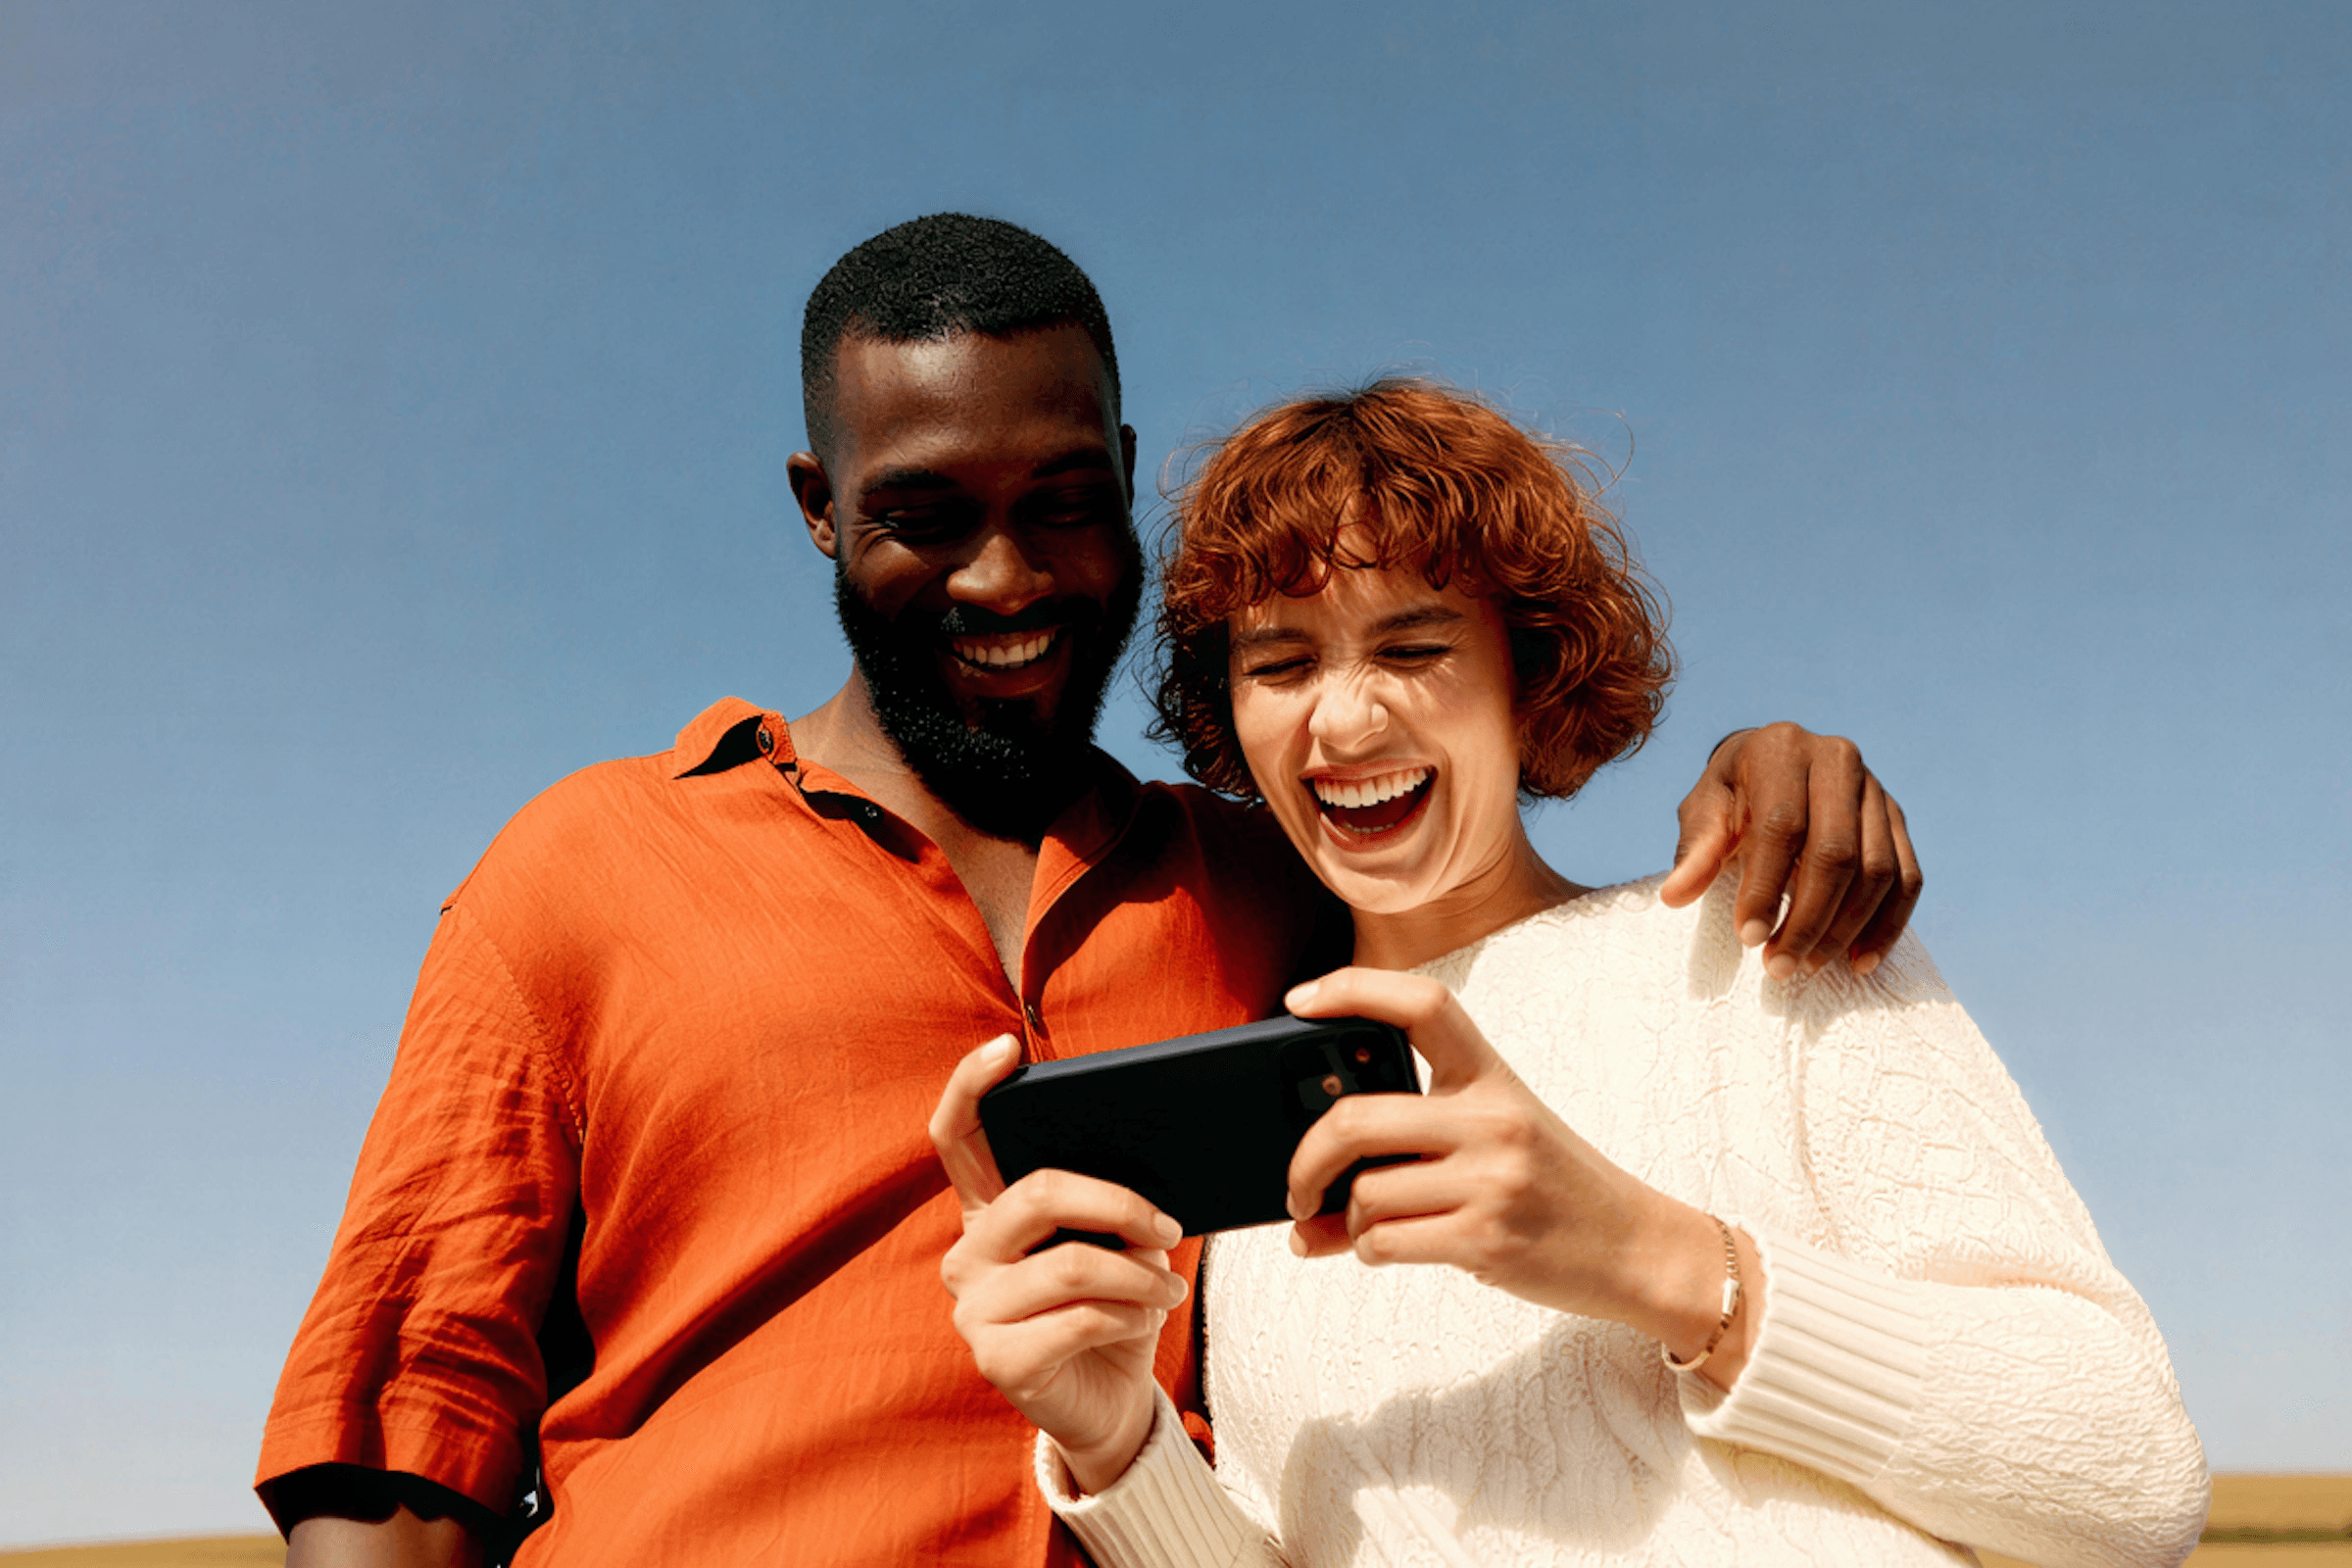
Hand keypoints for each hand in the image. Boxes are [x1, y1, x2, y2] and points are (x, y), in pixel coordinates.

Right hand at [929, 1036, 1186, 1493]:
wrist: (1109, 1403)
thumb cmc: (1111, 1309)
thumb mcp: (1115, 1244)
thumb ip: (1111, 1204)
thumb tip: (1150, 1181)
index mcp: (989, 1212)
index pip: (956, 1136)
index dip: (971, 1086)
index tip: (1006, 1048)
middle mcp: (966, 1253)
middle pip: (1039, 1192)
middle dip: (1119, 1204)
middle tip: (1168, 1226)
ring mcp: (973, 1308)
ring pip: (1071, 1262)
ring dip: (1140, 1274)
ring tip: (1168, 1288)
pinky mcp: (996, 1359)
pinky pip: (1080, 1317)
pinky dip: (1129, 1315)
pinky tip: (1144, 1319)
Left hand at [1282, 970, 1743, 1381]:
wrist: (1635, 1246)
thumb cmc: (1553, 1185)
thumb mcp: (1498, 1137)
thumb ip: (1415, 1141)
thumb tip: (1308, 1184)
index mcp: (1492, 1075)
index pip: (1422, 1003)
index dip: (1353, 989)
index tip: (1300, 1000)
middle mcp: (1492, 1119)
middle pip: (1356, 1119)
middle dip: (1304, 1160)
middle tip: (1296, 1186)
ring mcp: (1491, 1180)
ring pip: (1365, 1194)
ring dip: (1346, 1221)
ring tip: (1357, 1227)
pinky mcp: (1486, 1239)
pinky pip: (1383, 1242)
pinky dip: (1366, 1250)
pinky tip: (1381, 1249)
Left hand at [1658, 721, 1922, 977]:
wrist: (1774, 766)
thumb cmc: (1732, 794)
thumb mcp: (1704, 811)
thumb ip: (1696, 850)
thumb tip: (1675, 896)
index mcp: (1782, 749)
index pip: (1782, 827)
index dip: (1765, 887)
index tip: (1747, 938)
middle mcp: (1838, 760)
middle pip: (1836, 853)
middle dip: (1808, 919)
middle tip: (1780, 967)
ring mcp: (1876, 790)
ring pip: (1877, 870)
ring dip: (1845, 930)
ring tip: (1808, 967)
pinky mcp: (1898, 819)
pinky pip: (1907, 878)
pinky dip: (1888, 926)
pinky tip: (1860, 963)